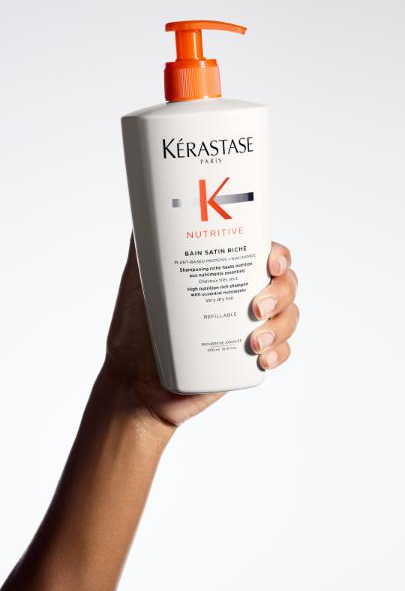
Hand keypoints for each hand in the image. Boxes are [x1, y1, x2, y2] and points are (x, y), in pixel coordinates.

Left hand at [105, 236, 298, 425]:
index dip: (278, 255)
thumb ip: (145, 245)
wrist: (134, 385)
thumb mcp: (139, 282)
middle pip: (285, 283)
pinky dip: (279, 353)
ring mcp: (248, 328)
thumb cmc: (134, 330)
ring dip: (281, 325)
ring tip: (254, 342)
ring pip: (288, 316)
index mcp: (223, 273)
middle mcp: (241, 297)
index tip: (271, 262)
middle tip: (255, 308)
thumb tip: (148, 205)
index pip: (263, 254)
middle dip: (281, 292)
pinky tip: (261, 359)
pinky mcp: (249, 360)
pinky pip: (281, 352)